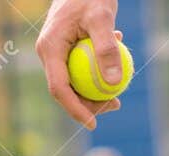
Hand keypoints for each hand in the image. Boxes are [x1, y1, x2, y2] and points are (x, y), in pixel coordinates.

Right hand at [36, 0, 124, 128]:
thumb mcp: (102, 18)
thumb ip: (107, 49)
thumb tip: (113, 83)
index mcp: (50, 48)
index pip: (59, 88)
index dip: (75, 109)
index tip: (93, 124)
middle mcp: (49, 53)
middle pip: (66, 90)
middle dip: (89, 104)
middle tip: (115, 104)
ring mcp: (57, 52)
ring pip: (74, 82)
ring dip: (96, 91)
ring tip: (119, 91)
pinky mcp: (67, 50)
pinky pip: (81, 70)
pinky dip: (99, 73)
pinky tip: (118, 67)